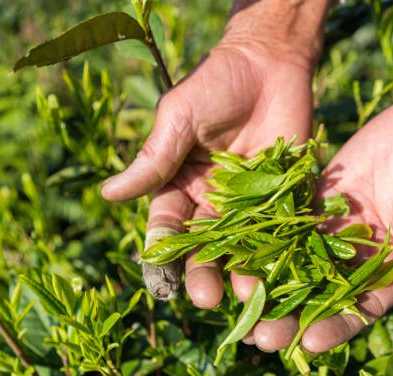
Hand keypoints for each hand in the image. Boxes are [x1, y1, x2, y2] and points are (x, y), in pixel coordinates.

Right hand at [101, 1, 329, 332]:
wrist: (268, 61)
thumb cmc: (214, 85)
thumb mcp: (177, 120)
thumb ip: (152, 160)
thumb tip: (107, 195)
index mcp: (179, 187)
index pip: (166, 229)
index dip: (162, 255)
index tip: (162, 281)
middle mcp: (212, 203)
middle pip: (203, 247)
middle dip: (202, 273)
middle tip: (205, 297)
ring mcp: (250, 202)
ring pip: (242, 246)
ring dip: (242, 271)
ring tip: (246, 294)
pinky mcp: (285, 196)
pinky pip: (282, 228)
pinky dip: (281, 251)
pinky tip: (282, 272)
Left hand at [241, 7, 392, 352]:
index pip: (362, 309)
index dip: (337, 327)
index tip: (309, 343)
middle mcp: (360, 257)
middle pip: (321, 294)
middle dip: (293, 316)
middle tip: (261, 336)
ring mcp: (337, 229)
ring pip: (299, 262)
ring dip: (271, 282)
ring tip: (241, 299)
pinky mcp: (319, 201)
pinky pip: (290, 221)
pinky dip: (267, 237)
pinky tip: (239, 250)